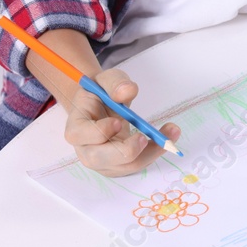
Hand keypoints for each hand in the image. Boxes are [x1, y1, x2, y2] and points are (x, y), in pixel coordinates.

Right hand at [62, 68, 180, 176]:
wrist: (102, 105)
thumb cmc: (101, 93)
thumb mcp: (107, 79)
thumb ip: (115, 83)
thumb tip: (127, 90)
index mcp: (76, 126)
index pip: (80, 135)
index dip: (98, 132)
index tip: (117, 122)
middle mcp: (85, 148)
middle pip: (99, 159)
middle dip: (124, 150)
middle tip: (144, 137)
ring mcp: (102, 161)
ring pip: (124, 166)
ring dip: (149, 152)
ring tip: (170, 132)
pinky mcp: (119, 165)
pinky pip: (137, 164)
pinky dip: (154, 152)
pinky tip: (167, 138)